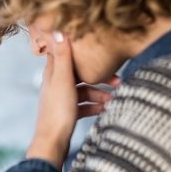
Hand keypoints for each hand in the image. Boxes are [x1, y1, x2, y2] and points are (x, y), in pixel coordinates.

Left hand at [27, 33, 118, 168]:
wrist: (53, 142)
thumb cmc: (57, 110)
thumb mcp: (63, 80)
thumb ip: (63, 56)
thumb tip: (58, 29)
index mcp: (53, 73)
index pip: (64, 53)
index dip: (78, 48)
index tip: (93, 43)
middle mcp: (57, 83)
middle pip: (79, 73)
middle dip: (98, 75)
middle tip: (117, 79)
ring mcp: (62, 99)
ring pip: (84, 90)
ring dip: (100, 93)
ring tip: (114, 98)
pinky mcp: (68, 113)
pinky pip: (84, 105)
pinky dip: (95, 105)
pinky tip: (105, 109)